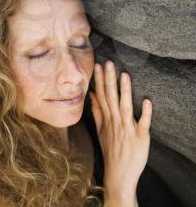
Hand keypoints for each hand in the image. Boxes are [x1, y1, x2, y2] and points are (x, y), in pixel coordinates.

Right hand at [89, 60, 151, 198]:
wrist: (119, 175)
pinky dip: (145, 113)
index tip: (98, 65)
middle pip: (112, 98)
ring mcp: (128, 129)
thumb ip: (97, 111)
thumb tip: (92, 95)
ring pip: (125, 107)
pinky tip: (146, 100)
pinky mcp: (141, 137)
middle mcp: (116, 122)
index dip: (100, 80)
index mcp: (107, 119)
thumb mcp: (100, 130)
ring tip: (124, 75)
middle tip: (108, 63)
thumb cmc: (111, 150)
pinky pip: (143, 123)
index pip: (102, 95)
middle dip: (110, 79)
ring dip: (125, 91)